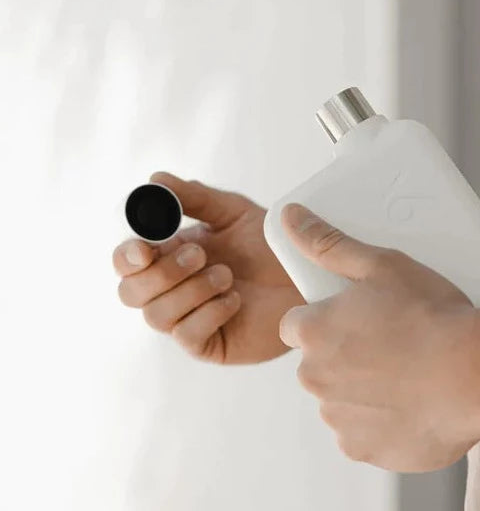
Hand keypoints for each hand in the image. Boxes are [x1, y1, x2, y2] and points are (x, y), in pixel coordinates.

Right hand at [113, 172, 303, 363]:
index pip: (127, 260)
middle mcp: (173, 289)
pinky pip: (186, 335)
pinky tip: (234, 300)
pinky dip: (208, 313)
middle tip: (200, 256)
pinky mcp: (209, 344)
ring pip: (156, 315)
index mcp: (171, 255)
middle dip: (162, 272)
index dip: (126, 255)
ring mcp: (188, 318)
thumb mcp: (233, 213)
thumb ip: (194, 197)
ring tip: (227, 275)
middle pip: (130, 291)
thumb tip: (155, 180)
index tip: (144, 247)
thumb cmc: (271, 246)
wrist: (307, 276)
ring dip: (190, 291)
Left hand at [278, 204, 479, 472]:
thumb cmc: (430, 315)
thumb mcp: (380, 264)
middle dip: (342, 353)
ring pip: (340, 398)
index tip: (351, 316)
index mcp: (313, 333)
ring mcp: (340, 419)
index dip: (322, 318)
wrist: (477, 372)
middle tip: (386, 339)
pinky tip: (411, 401)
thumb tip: (290, 216)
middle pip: (317, 362)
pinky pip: (363, 432)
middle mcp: (316, 379)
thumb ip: (328, 242)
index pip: (295, 325)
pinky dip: (380, 420)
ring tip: (404, 370)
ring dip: (360, 388)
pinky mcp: (367, 450)